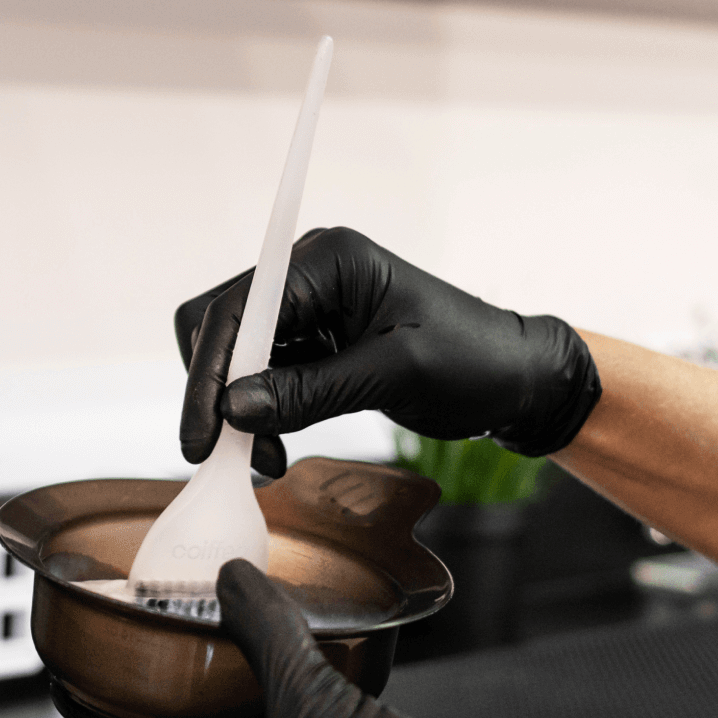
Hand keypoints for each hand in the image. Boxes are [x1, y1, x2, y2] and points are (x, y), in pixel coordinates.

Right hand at [174, 227, 599, 477]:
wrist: (513, 378)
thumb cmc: (472, 361)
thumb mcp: (393, 376)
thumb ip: (311, 390)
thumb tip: (233, 407)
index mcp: (328, 260)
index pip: (241, 307)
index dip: (213, 371)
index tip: (204, 433)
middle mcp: (309, 275)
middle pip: (224, 326)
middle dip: (218, 391)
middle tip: (225, 451)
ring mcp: (309, 309)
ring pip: (236, 356)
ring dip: (237, 409)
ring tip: (264, 456)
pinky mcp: (313, 343)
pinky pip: (262, 376)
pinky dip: (258, 413)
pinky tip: (275, 446)